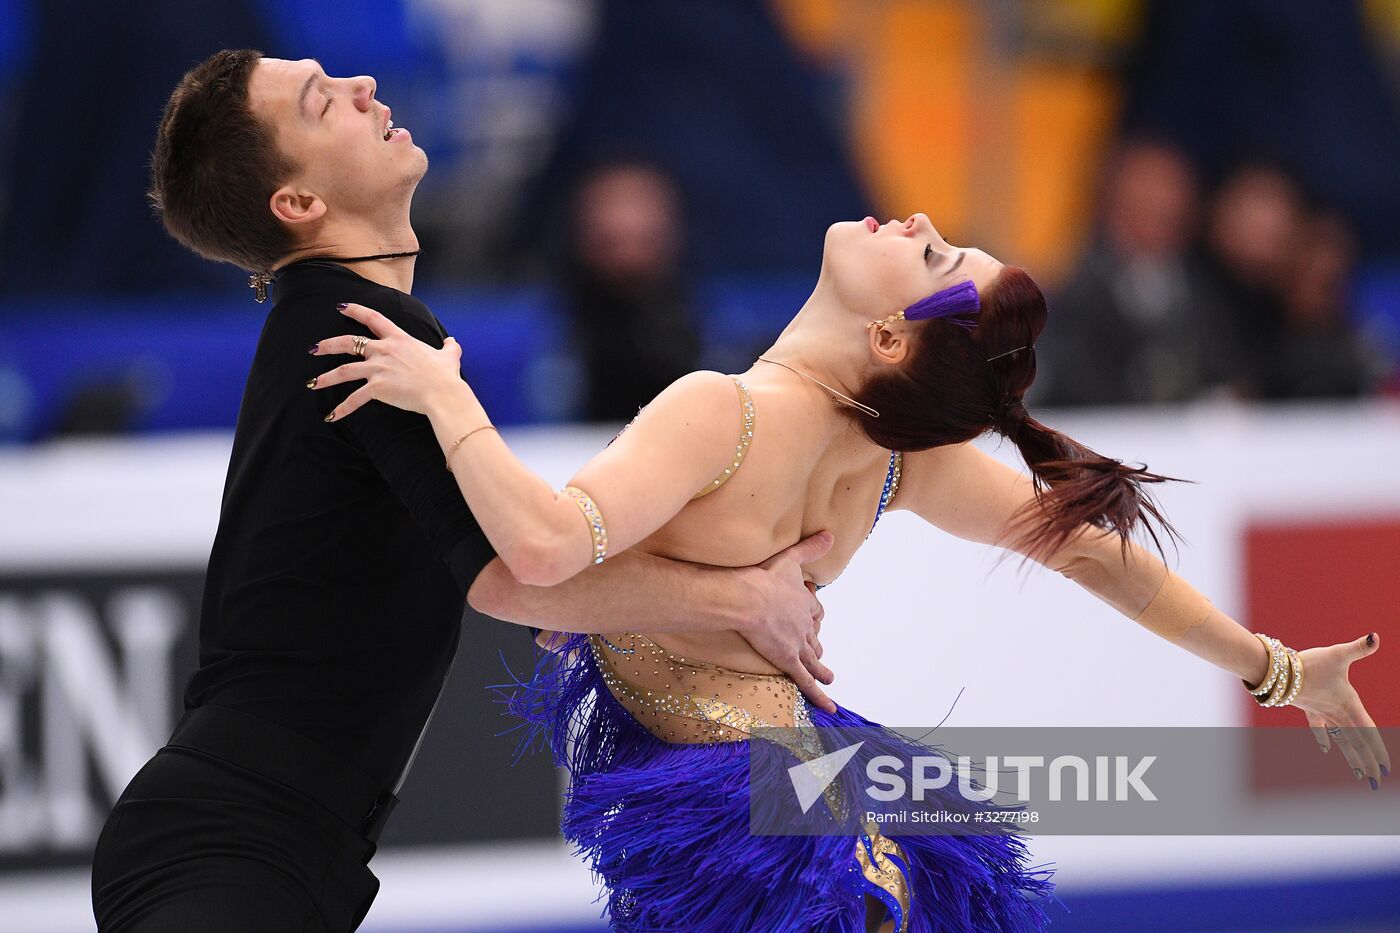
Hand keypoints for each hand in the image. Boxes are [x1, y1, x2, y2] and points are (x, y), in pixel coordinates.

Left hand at [309, 303, 467, 418]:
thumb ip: (449, 347)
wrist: (443, 393)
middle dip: (328, 345)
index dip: (355, 310)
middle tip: (313, 349)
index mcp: (399, 339)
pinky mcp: (377, 388)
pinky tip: (331, 417)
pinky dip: (342, 409)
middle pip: (348, 343)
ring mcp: (378, 369)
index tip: (340, 306)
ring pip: (344, 371)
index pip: (373, 319)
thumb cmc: (446, 375)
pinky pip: (354, 399)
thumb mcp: (449, 356)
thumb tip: (452, 341)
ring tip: (312, 384)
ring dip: (326, 378)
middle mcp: (384, 350)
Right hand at [740, 530, 837, 713]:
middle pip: (814, 637)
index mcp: (804, 603)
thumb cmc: (763, 578)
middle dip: (816, 643)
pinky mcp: (788, 660)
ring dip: (822, 669)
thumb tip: (830, 534)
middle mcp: (805, 625)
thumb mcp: (790, 558)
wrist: (748, 599)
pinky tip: (829, 706)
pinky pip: (806, 681)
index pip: (814, 611)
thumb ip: (810, 547)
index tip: (813, 616)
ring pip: (814, 660)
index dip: (813, 615)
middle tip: (818, 649)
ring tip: (829, 677)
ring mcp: (798, 645)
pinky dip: (819, 695)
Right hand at [1292, 633, 1389, 788]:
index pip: (1367, 732)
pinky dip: (1324, 738)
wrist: (1277, 671)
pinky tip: (1326, 750)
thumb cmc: (1309, 664)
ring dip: (1351, 757)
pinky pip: (1320, 728)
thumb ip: (1359, 648)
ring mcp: (1322, 713)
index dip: (1377, 750)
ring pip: (1341, 740)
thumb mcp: (1337, 654)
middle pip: (1355, 743)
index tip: (1385, 769)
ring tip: (1359, 774)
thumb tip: (1375, 637)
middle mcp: (1336, 713)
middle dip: (1366, 762)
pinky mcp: (1309, 708)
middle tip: (1375, 781)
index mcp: (1348, 705)